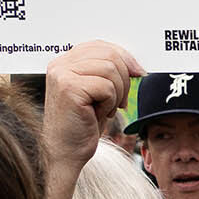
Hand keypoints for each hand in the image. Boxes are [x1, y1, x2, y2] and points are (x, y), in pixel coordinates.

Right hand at [41, 40, 142, 180]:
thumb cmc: (84, 124)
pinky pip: (107, 87)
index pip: (101, 45)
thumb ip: (108, 71)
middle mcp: (59, 64)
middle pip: (110, 55)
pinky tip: (98, 114)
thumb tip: (136, 64)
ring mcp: (62, 75)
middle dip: (125, 79)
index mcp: (64, 61)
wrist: (67, 152)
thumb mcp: (98, 92)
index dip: (124, 57)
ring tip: (106, 109)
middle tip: (120, 101)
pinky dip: (110, 103)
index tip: (138, 73)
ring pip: (111, 70)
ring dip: (117, 93)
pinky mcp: (68, 88)